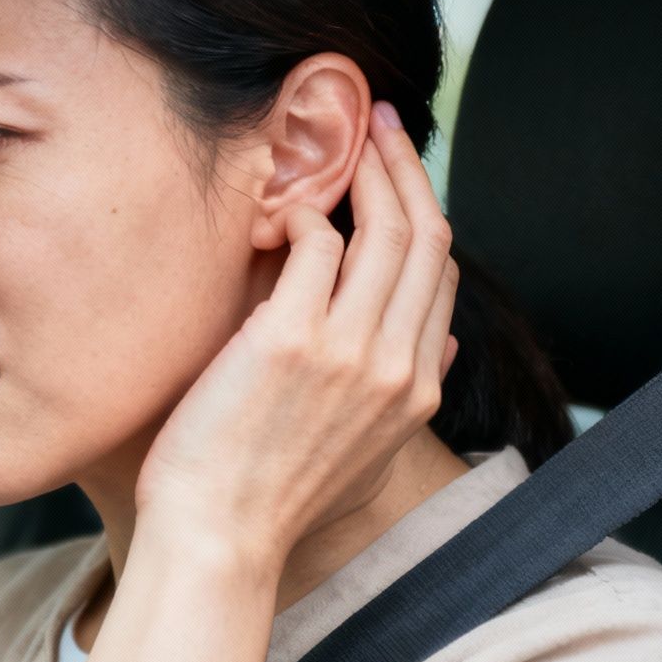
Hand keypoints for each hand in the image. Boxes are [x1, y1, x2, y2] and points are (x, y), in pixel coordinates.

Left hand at [133, 101, 460, 566]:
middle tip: (379, 123)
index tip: (401, 175)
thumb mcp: (363, 455)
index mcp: (415, 391)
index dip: (425, 213)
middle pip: (425, 238)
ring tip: (339, 136)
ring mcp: (347, 351)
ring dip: (364, 172)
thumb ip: (399, 398)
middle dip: (405, 169)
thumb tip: (441, 353)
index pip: (442, 277)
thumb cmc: (268, 498)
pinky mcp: (290, 340)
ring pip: (382, 230)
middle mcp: (395, 366)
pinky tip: (280, 214)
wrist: (219, 538)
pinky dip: (302, 217)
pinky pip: (315, 246)